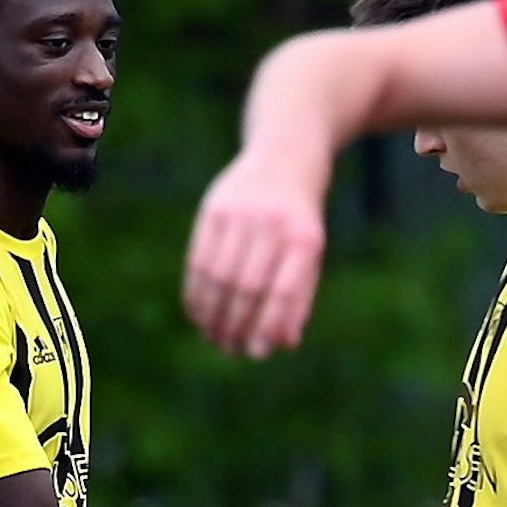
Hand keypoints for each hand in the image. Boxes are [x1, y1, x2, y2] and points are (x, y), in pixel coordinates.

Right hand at [182, 151, 325, 357]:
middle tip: (229, 349)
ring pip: (218, 277)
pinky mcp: (214, 209)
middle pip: (246, 287)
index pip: (283, 291)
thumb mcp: (310, 250)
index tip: (256, 352)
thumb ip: (299, 295)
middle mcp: (273, 224)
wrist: (285, 154)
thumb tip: (283, 343)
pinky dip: (196, 292)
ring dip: (212, 314)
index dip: (268, 325)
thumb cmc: (300, 216)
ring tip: (212, 337)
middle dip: (235, 325)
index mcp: (306, 238)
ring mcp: (241, 214)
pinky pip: (198, 260)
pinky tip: (197, 313)